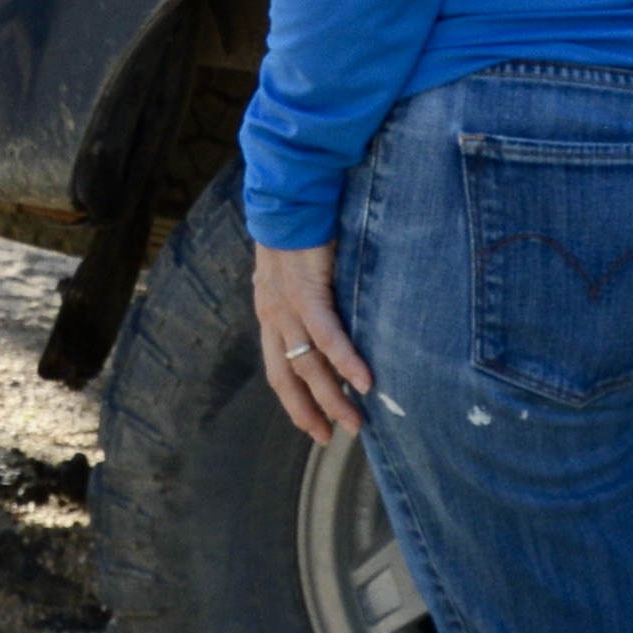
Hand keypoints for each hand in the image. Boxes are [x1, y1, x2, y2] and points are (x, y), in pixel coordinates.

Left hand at [255, 241, 373, 446]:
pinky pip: (327, 335)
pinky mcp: (307, 291)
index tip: (315, 428)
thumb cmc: (301, 231)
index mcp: (270, 314)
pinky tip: (363, 382)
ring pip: (308, 365)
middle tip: (335, 436)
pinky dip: (345, 361)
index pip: (278, 370)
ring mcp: (287, 306)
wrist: (292, 196)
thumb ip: (308, 302)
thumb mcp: (295, 274)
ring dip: (333, 397)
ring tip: (356, 421)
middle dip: (311, 411)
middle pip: (289, 377)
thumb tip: (333, 328)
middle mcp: (273, 316)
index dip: (295, 403)